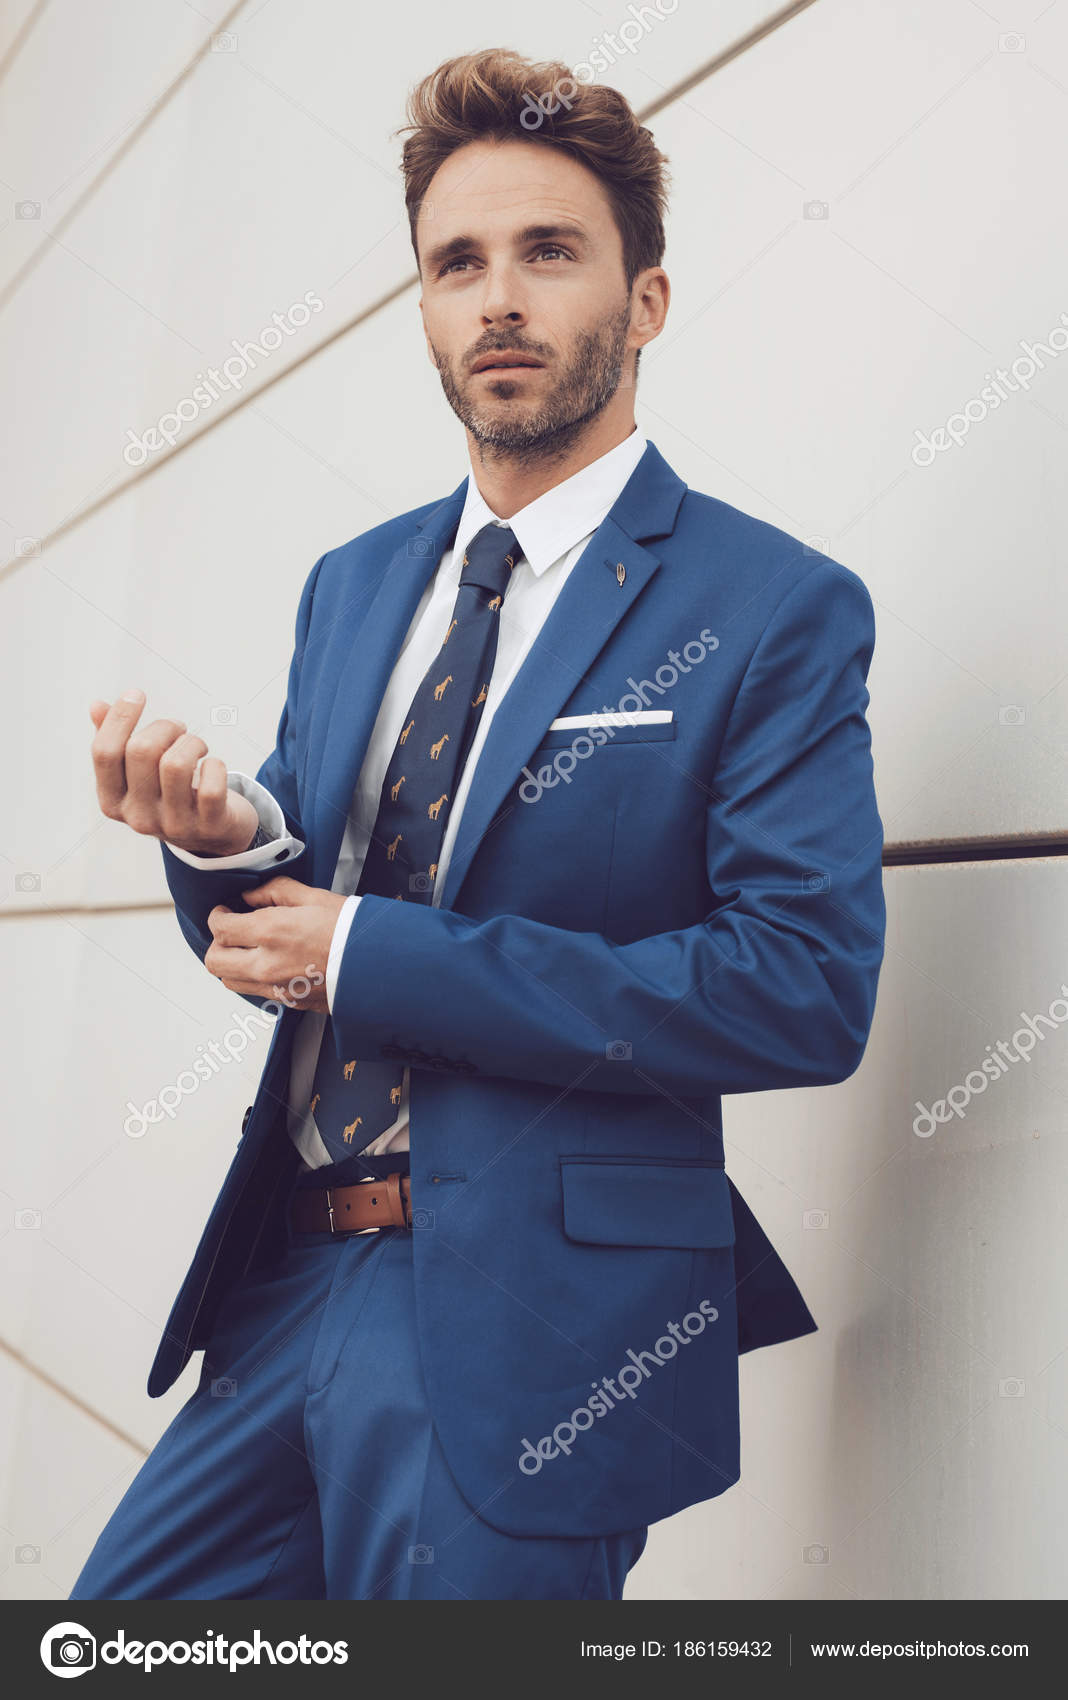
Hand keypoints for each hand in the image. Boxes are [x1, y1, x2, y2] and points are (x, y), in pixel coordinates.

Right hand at [89, 690, 259, 855]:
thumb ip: (116, 742)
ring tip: (197, 746)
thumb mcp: (138, 774)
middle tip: (179, 729)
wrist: (212, 837)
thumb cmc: (170, 794)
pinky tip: (213, 767)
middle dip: (165, 727)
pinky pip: (212, 787)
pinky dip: (216, 766)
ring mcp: (173, 824)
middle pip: (141, 751)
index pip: (104, 752)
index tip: (136, 694)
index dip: (119, 717)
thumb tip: (96, 705)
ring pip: (176, 764)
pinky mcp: (208, 826)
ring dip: (192, 742)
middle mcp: (138, 817)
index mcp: (112, 800)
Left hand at [205, 876, 346, 1010]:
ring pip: (229, 981)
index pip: (220, 929)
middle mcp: (267, 964)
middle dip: (216, 943)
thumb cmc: (352, 930)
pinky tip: (268, 963)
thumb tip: (250, 896)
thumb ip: (275, 891)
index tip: (224, 911)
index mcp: (271, 932)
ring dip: (231, 964)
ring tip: (247, 949)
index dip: (216, 917)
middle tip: (229, 931)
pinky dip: (252, 978)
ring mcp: (276, 988)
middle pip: (215, 962)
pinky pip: (254, 992)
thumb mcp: (314, 897)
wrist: (379, 966)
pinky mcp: (288, 1003)